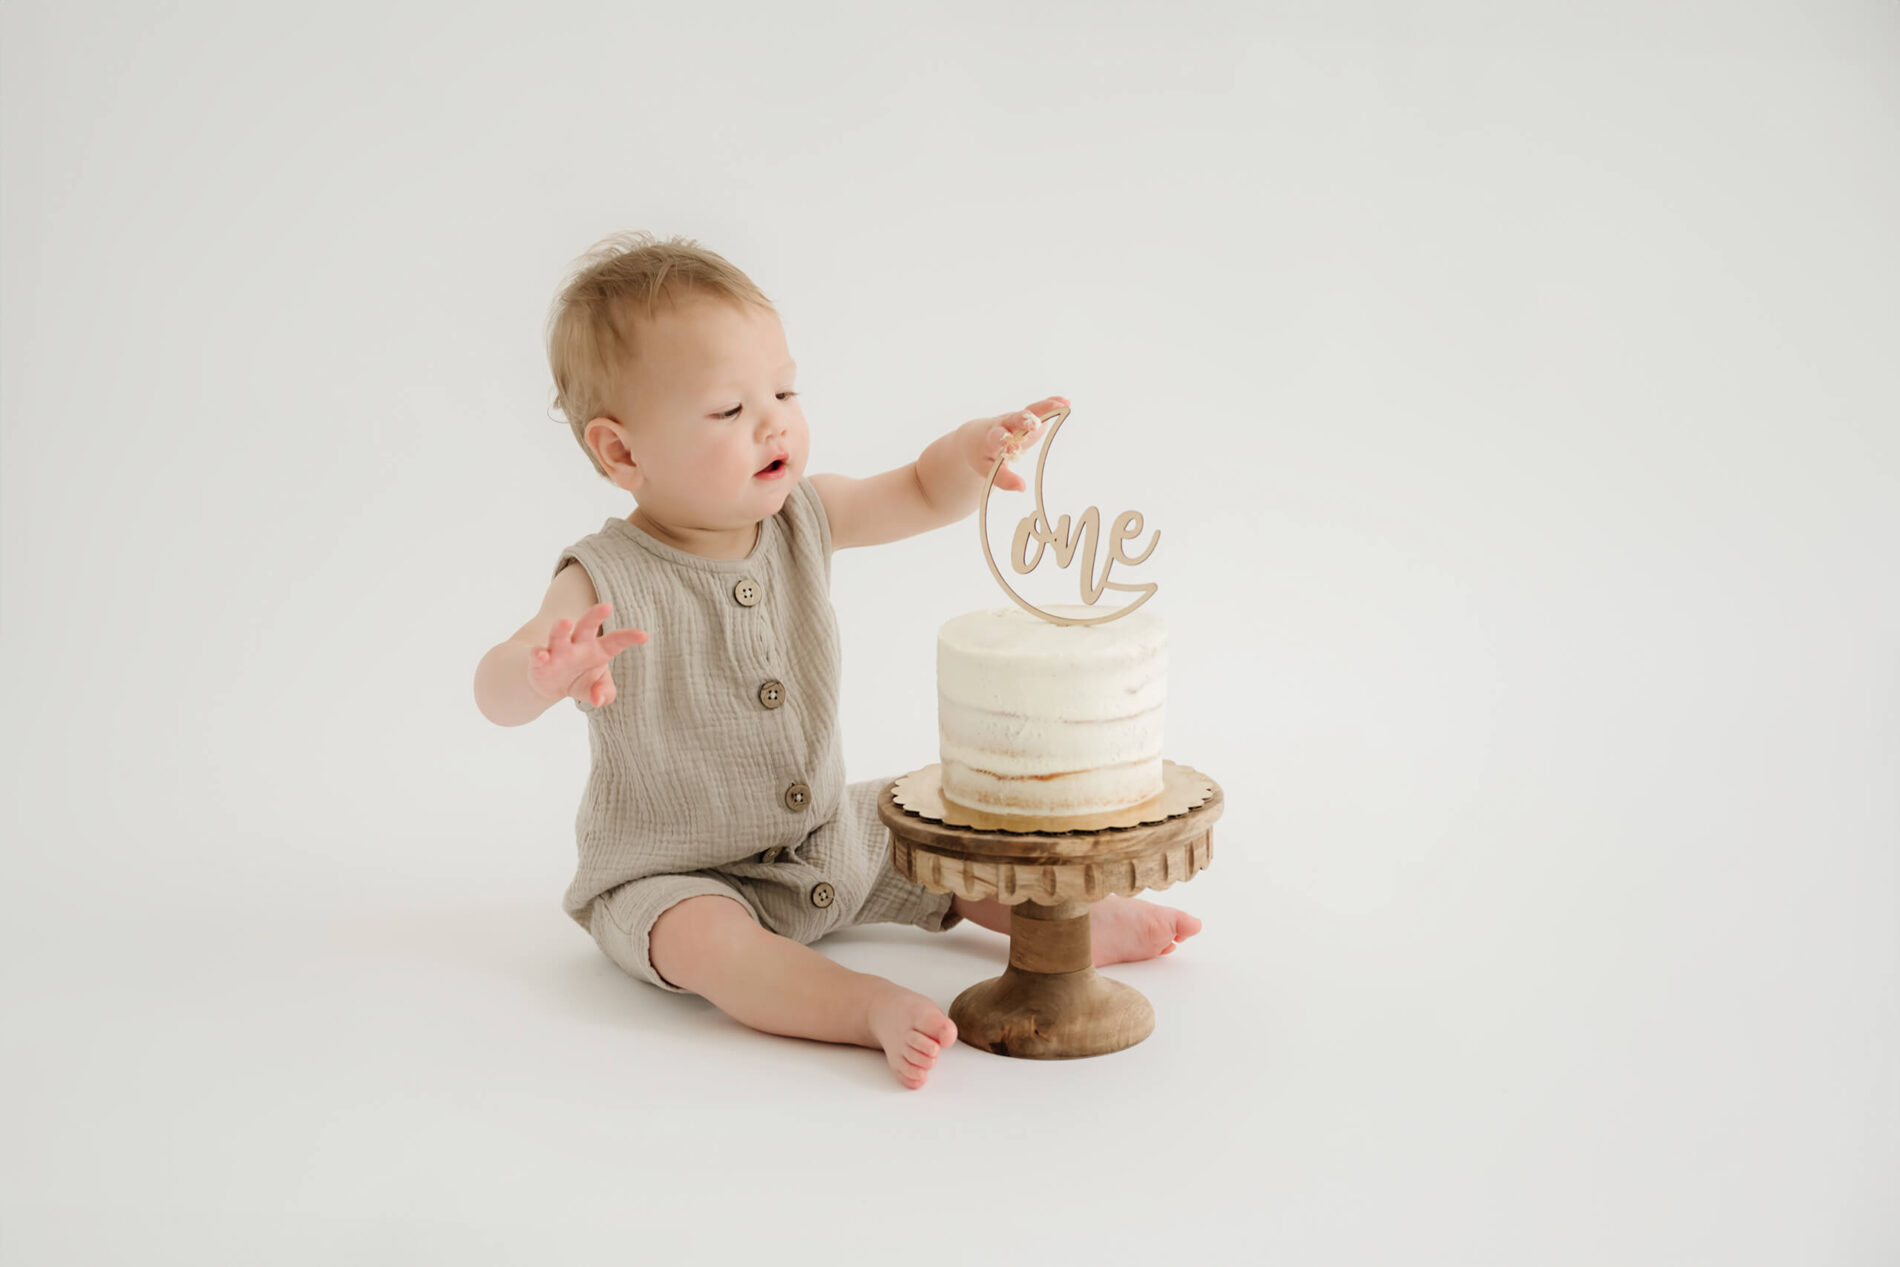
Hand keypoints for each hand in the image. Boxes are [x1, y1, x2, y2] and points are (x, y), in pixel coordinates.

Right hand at [527, 601, 648, 706]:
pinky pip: (538, 654)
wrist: (552, 686)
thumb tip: (599, 700)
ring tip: (566, 622)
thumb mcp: (597, 688)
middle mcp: (578, 645)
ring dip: (561, 628)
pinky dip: (539, 654)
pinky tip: (542, 655)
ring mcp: (558, 650)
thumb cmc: (581, 679)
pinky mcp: (540, 661)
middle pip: (587, 626)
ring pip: (559, 635)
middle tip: (606, 606)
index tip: (644, 636)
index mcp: (598, 649)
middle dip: (595, 615)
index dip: (629, 637)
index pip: (616, 641)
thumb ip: (604, 693)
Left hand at [969, 395, 1068, 491]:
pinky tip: (1065, 402)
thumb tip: (1022, 487)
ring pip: (1029, 411)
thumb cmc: (983, 455)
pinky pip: (1039, 408)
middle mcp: (1004, 424)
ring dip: (1043, 408)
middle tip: (1035, 424)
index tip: (1014, 449)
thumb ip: (1003, 478)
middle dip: (1024, 420)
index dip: (1006, 443)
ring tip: (1060, 406)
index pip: (998, 439)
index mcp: (991, 438)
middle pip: (1014, 419)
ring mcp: (1016, 419)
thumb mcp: (987, 469)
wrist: (977, 437)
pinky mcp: (1027, 416)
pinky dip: (1050, 404)